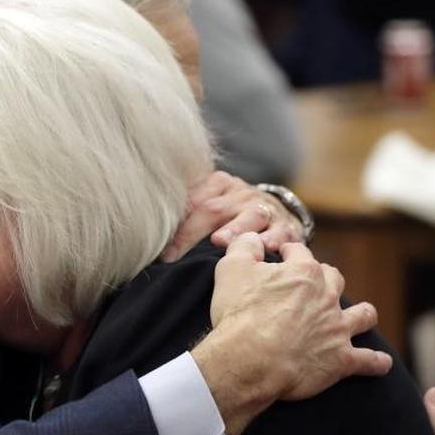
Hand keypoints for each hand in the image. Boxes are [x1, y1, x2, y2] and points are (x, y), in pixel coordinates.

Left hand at [162, 172, 303, 261]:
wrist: (278, 211)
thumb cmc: (232, 214)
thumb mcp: (210, 204)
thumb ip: (186, 214)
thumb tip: (148, 235)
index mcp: (218, 184)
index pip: (192, 202)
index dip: (174, 225)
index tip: (159, 250)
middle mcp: (241, 194)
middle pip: (214, 209)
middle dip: (192, 231)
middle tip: (174, 251)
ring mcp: (264, 209)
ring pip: (250, 216)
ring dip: (235, 229)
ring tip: (221, 241)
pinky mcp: (286, 226)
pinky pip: (282, 232)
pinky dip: (274, 239)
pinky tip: (266, 246)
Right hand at [190, 233, 391, 434]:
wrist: (252, 359)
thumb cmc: (240, 313)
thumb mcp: (232, 269)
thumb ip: (244, 247)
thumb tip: (253, 239)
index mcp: (304, 272)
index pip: (299, 253)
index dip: (289, 253)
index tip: (281, 255)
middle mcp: (327, 296)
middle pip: (335, 279)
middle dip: (326, 279)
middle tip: (314, 285)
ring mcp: (338, 328)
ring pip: (362, 315)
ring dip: (362, 314)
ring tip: (360, 315)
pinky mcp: (341, 360)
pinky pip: (368, 360)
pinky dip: (376, 362)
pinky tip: (381, 363)